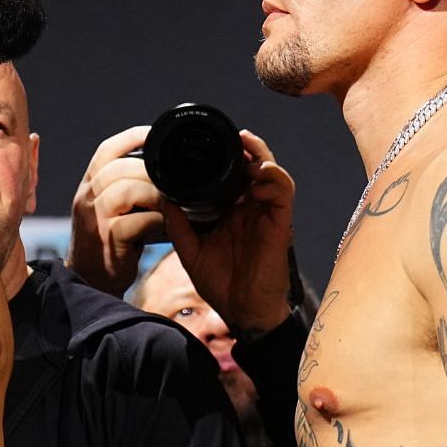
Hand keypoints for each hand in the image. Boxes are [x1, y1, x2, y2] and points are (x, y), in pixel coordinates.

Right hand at [69, 126, 167, 295]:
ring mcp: (94, 218)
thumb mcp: (111, 209)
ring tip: (171, 202)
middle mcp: (86, 197)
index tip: (156, 133)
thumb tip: (166, 171)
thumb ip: (129, 188)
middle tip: (174, 181)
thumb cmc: (110, 242)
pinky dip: (156, 220)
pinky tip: (166, 224)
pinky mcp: (107, 239)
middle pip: (119, 168)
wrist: (91, 280)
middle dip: (151, 170)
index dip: (132, 137)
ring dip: (155, 193)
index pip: (107, 151)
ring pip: (127, 190)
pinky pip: (136, 221)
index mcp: (89, 185)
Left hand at [167, 128, 295, 334]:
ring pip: (273, 174)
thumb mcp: (191, 251)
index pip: (234, 175)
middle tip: (233, 135)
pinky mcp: (280, 226)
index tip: (209, 142)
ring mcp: (268, 216)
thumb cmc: (221, 284)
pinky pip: (283, 195)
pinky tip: (258, 175)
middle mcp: (253, 209)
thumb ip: (178, 226)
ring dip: (262, 157)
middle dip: (247, 148)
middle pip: (256, 167)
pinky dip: (274, 180)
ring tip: (246, 146)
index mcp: (233, 212)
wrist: (241, 312)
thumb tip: (162, 199)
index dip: (228, 156)